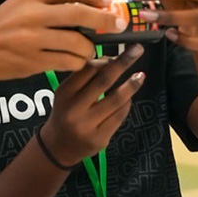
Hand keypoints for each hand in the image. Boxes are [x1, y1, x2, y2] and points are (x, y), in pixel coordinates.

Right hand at [0, 0, 127, 83]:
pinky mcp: (33, 61)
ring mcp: (33, 39)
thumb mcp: (22, 4)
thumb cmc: (0, 25)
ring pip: (78, 44)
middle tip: (117, 26)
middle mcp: (33, 14)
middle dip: (105, 21)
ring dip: (90, 49)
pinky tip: (75, 61)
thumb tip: (90, 7)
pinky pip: (69, 62)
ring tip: (88, 50)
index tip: (108, 2)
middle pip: (81, 15)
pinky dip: (78, 63)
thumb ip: (50, 3)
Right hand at [41, 44, 144, 166]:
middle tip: (137, 50)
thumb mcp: (66, 94)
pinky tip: (129, 97)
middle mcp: (74, 109)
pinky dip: (126, 104)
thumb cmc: (65, 113)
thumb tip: (112, 61)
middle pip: (104, 81)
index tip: (119, 52)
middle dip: (123, 63)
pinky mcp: (100, 138)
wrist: (57, 146)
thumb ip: (84, 79)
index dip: (106, 59)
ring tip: (140, 76)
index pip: (88, 69)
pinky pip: (119, 116)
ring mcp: (87, 125)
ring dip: (131, 85)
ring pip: (116, 100)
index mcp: (64, 93)